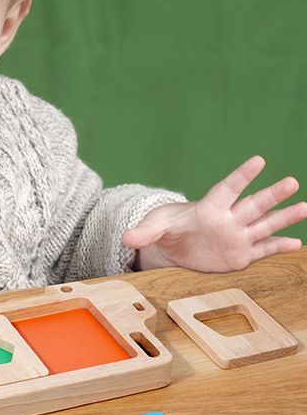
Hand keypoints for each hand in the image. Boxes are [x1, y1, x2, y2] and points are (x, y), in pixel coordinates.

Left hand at [122, 156, 306, 271]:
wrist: (175, 247)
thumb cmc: (167, 229)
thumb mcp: (154, 229)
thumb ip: (143, 233)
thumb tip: (125, 238)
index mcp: (209, 208)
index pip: (227, 188)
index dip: (241, 175)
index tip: (259, 160)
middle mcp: (228, 219)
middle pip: (253, 205)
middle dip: (271, 194)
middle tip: (291, 181)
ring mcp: (237, 236)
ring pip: (264, 225)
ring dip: (283, 217)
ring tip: (305, 206)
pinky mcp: (240, 254)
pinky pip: (262, 249)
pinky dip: (278, 247)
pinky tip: (296, 244)